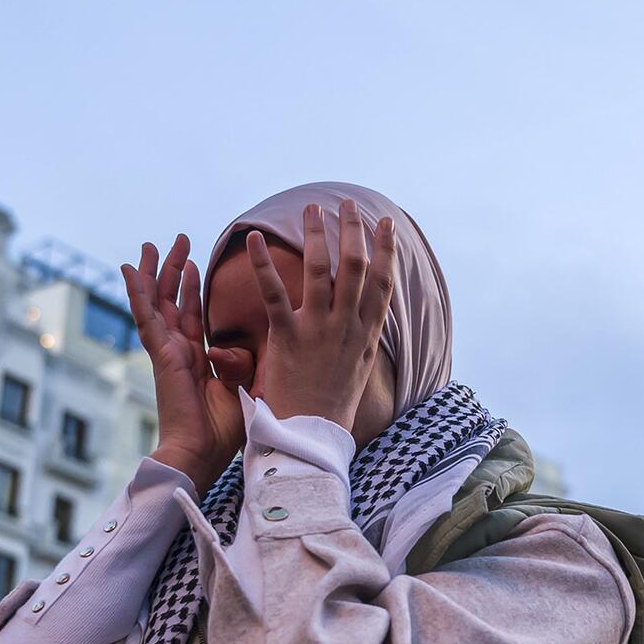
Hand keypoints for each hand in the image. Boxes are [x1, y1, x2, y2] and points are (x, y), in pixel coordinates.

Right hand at [121, 235, 243, 493]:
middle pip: (172, 302)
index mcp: (198, 360)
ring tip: (150, 245)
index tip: (194, 262)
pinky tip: (129, 269)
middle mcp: (179, 352)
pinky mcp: (161, 355)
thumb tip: (238, 350)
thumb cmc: (225, 433)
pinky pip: (146, 316)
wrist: (203, 455)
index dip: (191, 289)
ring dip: (153, 273)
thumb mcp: (243, 388)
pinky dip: (137, 292)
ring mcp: (167, 352)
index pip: (192, 316)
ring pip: (156, 303)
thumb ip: (241, 365)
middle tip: (176, 241)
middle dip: (173, 270)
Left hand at [245, 200, 395, 429]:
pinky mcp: (288, 339)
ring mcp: (319, 332)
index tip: (387, 225)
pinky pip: (273, 293)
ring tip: (311, 209)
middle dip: (353, 231)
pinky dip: (263, 263)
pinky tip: (256, 238)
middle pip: (356, 268)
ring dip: (316, 235)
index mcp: (366, 336)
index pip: (383, 284)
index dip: (386, 252)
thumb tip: (363, 319)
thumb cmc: (330, 410)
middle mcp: (347, 328)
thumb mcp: (358, 372)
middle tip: (348, 204)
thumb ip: (359, 340)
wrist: (312, 439)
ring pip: (321, 271)